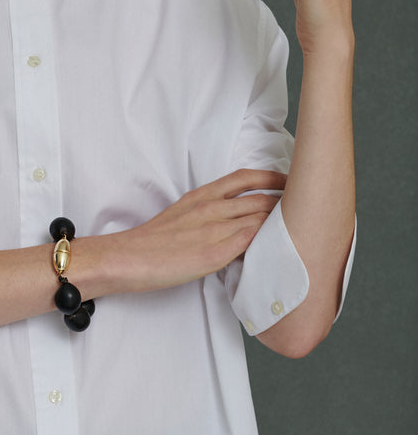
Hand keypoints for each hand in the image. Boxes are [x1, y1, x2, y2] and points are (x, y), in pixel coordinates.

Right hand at [116, 168, 286, 291]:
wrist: (126, 257)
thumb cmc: (150, 243)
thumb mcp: (179, 215)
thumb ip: (206, 213)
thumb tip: (231, 222)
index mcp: (201, 196)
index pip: (245, 178)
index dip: (273, 177)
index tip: (291, 181)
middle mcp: (210, 207)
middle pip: (261, 199)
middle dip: (287, 204)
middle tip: (307, 209)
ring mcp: (213, 230)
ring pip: (260, 220)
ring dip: (283, 225)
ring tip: (302, 231)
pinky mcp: (214, 253)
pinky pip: (251, 243)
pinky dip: (269, 244)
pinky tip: (280, 250)